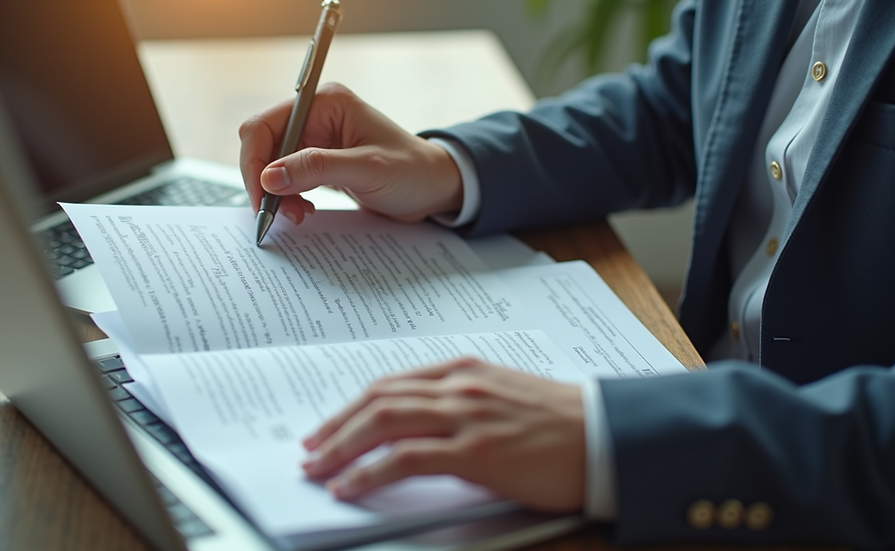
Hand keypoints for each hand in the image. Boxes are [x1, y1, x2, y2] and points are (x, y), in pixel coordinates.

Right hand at [239, 83, 462, 224]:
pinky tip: (304, 211)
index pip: (265, 125)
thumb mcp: (367, 170)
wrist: (434, 188)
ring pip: (272, 166)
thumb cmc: (412, 172)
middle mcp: (316, 117)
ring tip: (298, 215)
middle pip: (263, 146)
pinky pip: (287, 178)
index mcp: (325, 103)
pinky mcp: (319, 162)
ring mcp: (316, 140)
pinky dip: (288, 198)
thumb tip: (270, 176)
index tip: (261, 198)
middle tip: (276, 214)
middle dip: (265, 182)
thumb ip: (317, 169)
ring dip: (277, 194)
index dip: (255, 162)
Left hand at [301, 357, 586, 512]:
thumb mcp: (504, 396)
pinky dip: (370, 472)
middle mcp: (458, 387)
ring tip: (317, 468)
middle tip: (310, 449)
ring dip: (341, 446)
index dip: (353, 405)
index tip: (330, 424)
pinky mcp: (476, 451)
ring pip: (383, 422)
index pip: (391, 383)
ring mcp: (465, 417)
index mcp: (463, 370)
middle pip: (378, 399)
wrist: (606, 434)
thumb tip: (422, 426)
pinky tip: (350, 485)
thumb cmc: (562, 420)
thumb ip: (462, 402)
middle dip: (335, 425)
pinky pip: (406, 458)